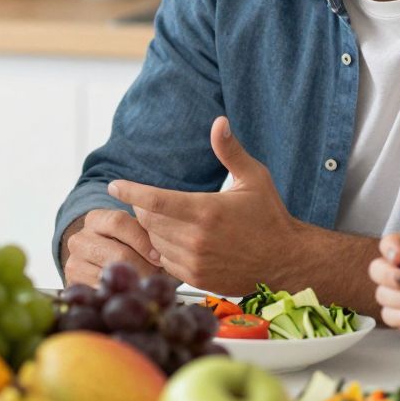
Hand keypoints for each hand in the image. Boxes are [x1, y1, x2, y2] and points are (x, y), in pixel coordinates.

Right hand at [61, 208, 162, 287]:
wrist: (97, 268)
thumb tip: (163, 251)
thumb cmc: (126, 248)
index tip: (159, 257)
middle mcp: (79, 239)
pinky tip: (131, 293)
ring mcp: (73, 263)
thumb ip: (146, 234)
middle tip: (158, 276)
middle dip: (144, 267)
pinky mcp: (74, 285)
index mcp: (95, 219)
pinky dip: (122, 294)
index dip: (143, 241)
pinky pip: (105, 292)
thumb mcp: (134, 235)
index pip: (119, 222)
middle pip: (119, 253)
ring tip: (147, 284)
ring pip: (113, 276)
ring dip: (135, 282)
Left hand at [109, 116, 302, 294]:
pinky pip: (165, 261)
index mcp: (206, 211)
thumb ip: (230, 151)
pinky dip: (165, 249)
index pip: (154, 201)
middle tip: (154, 200)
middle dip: (145, 207)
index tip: (114, 184)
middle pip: (149, 220)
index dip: (130, 191)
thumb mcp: (254, 178)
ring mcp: (195, 262)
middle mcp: (196, 239)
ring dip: (155, 229)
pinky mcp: (197, 279)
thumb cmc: (269, 216)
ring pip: (154, 241)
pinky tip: (179, 240)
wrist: (285, 261)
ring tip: (172, 220)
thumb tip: (219, 122)